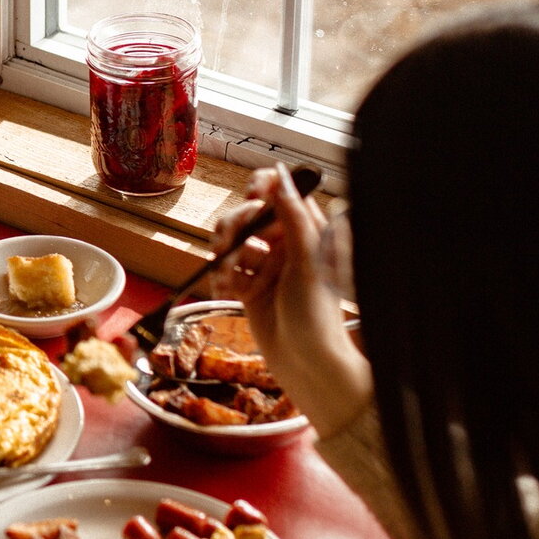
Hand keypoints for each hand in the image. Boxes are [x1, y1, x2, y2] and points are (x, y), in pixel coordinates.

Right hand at [213, 163, 371, 437]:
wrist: (306, 363)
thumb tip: (280, 175)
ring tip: (228, 273)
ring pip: (231, 241)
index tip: (251, 197)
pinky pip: (226, 269)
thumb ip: (293, 215)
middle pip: (247, 216)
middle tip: (229, 244)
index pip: (279, 195)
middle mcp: (284, 245)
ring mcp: (265, 266)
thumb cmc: (317, 313)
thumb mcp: (307, 259)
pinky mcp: (248, 287)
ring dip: (224, 254)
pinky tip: (226, 290)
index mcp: (305, 232)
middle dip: (234, 227)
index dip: (261, 190)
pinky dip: (221, 276)